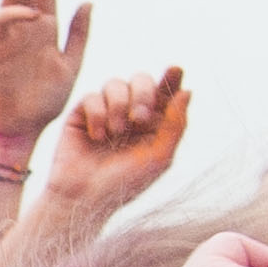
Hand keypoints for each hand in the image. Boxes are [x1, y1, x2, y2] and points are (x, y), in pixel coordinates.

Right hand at [0, 0, 86, 146]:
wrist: (22, 127)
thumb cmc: (45, 101)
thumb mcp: (71, 63)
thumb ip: (78, 33)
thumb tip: (88, 0)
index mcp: (45, 28)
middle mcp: (26, 27)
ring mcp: (9, 35)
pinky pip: (0, 20)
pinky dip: (15, 12)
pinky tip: (34, 15)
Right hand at [42, 66, 190, 230]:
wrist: (84, 196)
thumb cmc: (125, 183)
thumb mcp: (160, 157)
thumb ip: (175, 124)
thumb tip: (186, 91)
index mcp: (153, 123)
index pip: (165, 92)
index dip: (171, 77)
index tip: (176, 70)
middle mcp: (130, 113)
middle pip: (141, 79)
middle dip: (142, 94)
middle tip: (139, 119)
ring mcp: (105, 111)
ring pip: (115, 83)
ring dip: (118, 106)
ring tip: (116, 133)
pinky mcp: (81, 114)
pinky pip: (92, 96)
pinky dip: (98, 114)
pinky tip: (96, 136)